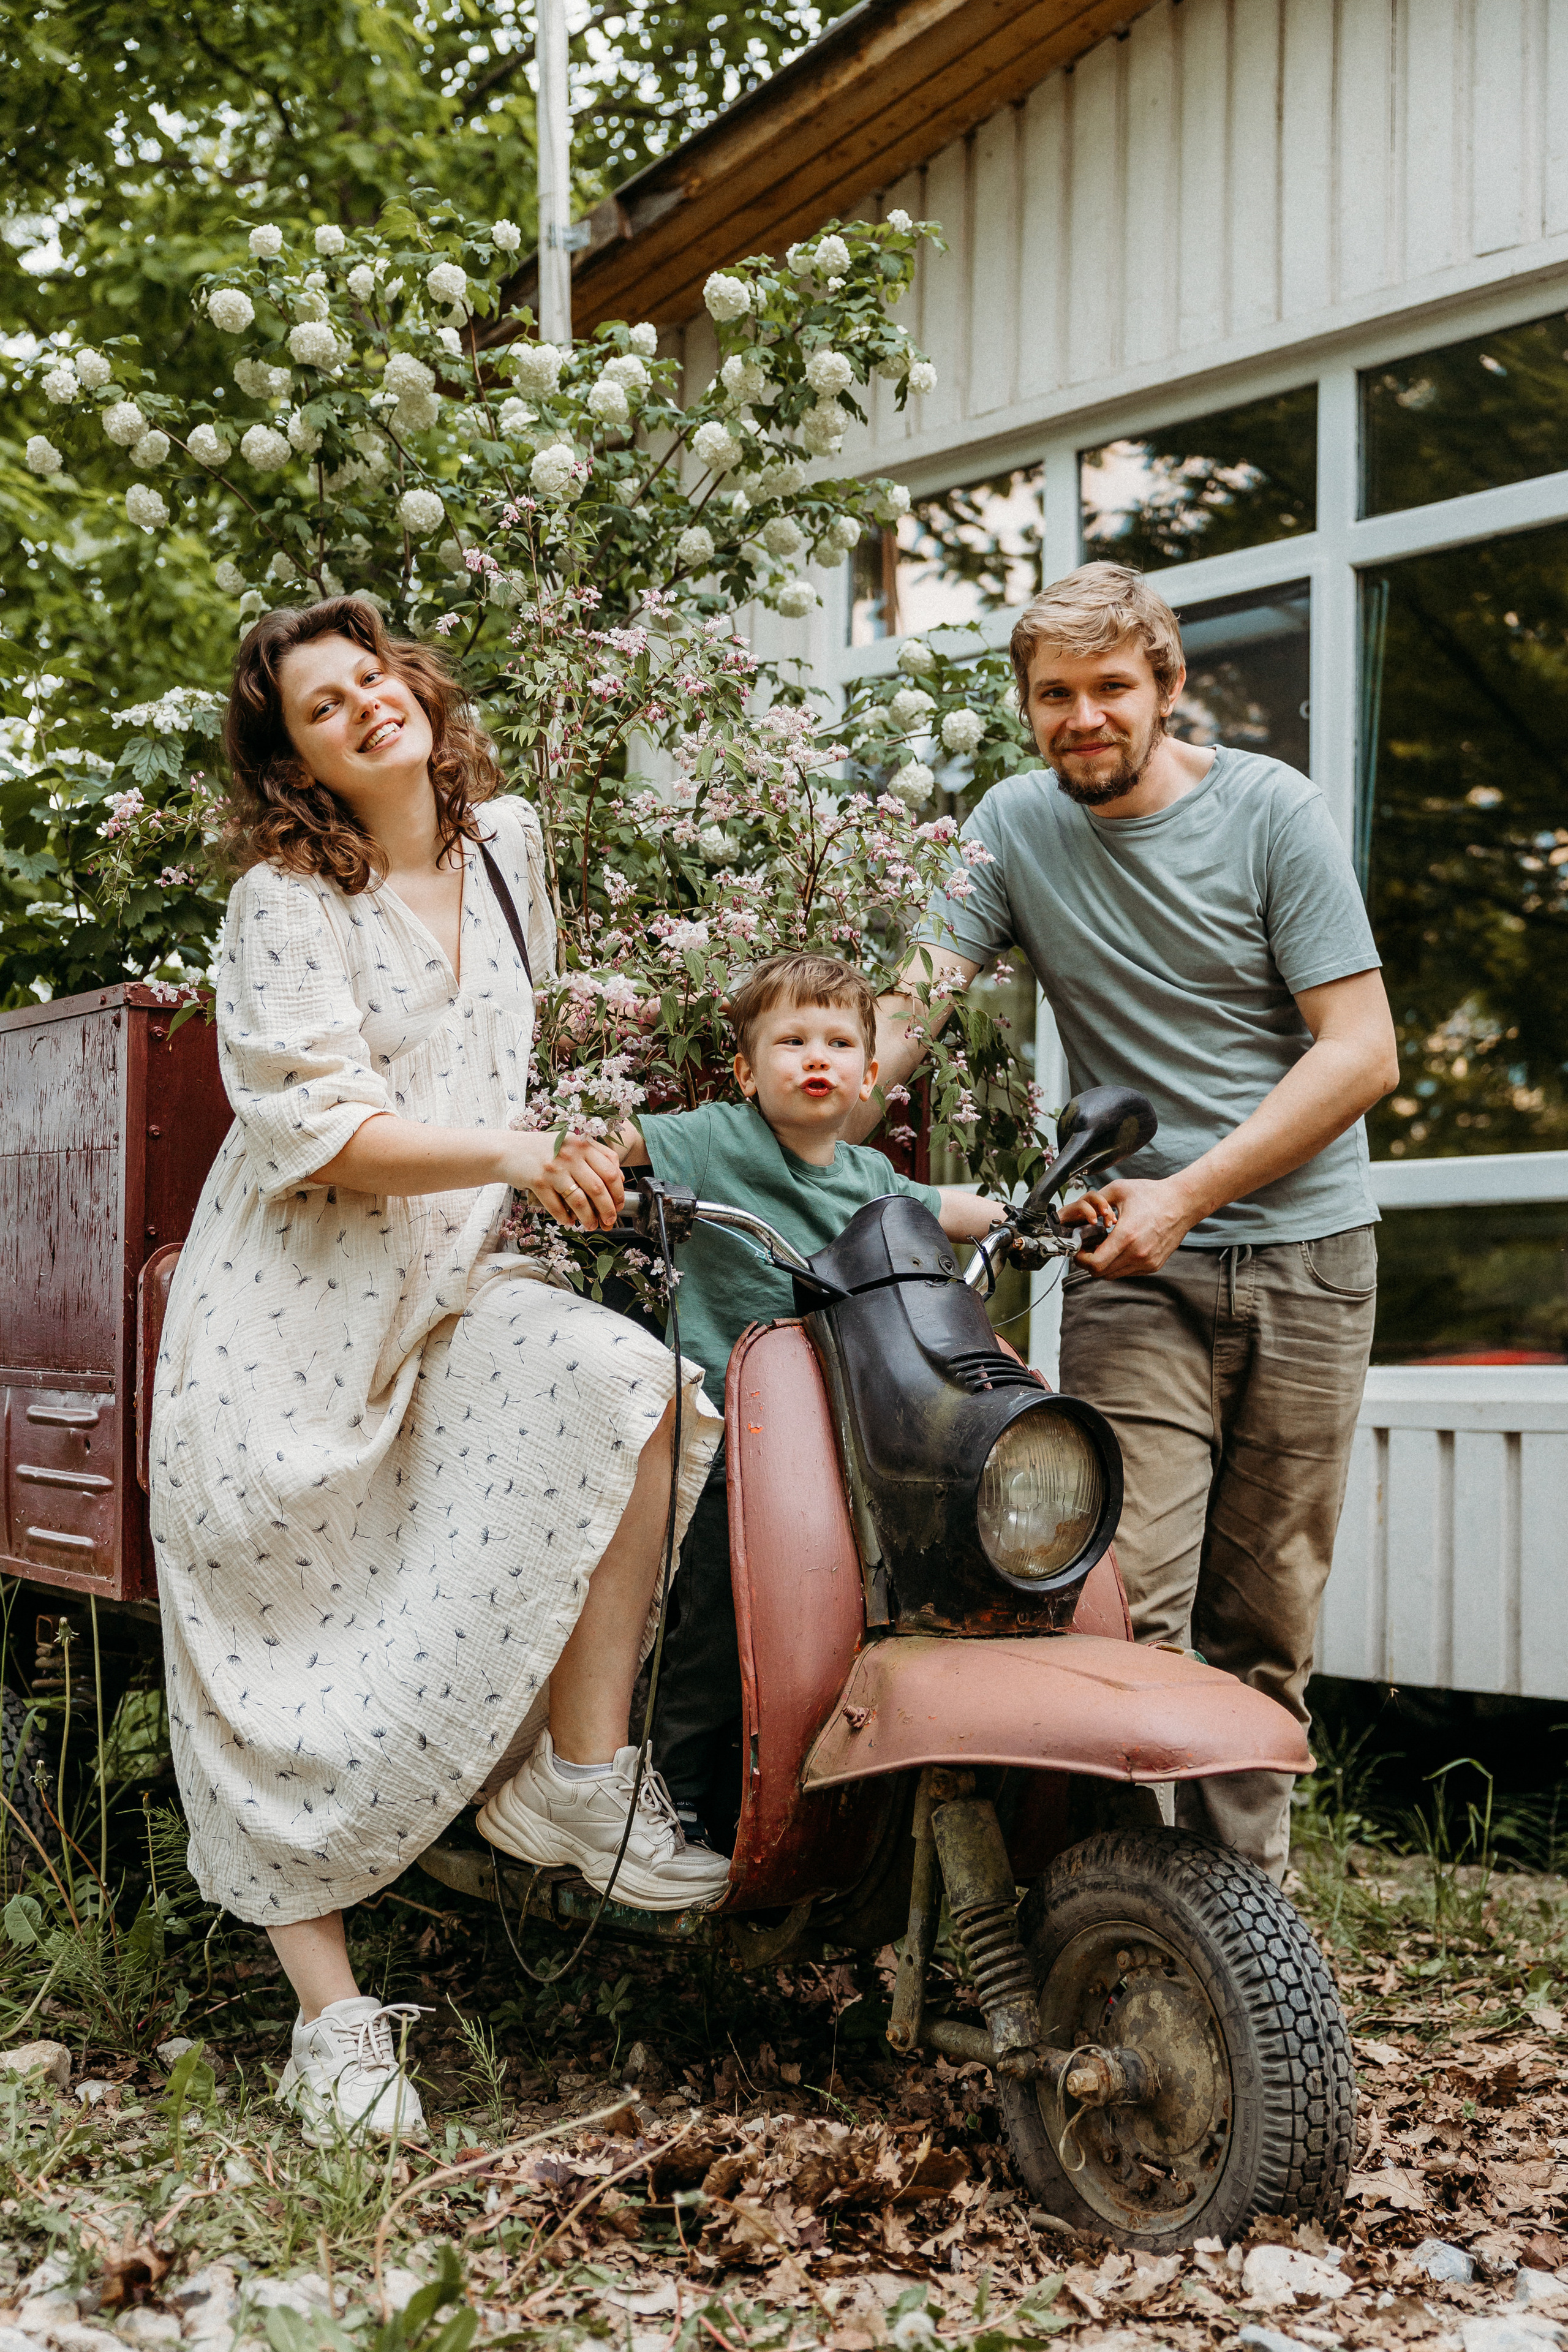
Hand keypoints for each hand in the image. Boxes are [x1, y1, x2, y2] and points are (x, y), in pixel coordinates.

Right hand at [518, 1133, 626, 1230]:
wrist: (508, 1150)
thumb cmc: (542, 1150)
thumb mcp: (570, 1144)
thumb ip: (594, 1155)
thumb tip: (618, 1179)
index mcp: (582, 1144)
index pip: (611, 1170)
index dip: (618, 1191)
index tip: (619, 1204)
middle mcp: (570, 1154)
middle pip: (599, 1188)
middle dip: (608, 1210)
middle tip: (610, 1221)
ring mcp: (554, 1168)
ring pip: (580, 1201)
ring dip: (589, 1218)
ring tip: (591, 1226)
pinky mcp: (538, 1182)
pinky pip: (557, 1207)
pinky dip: (566, 1218)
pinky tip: (569, 1222)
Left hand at [1073, 1176, 1201, 1277]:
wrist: (1182, 1203)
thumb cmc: (1153, 1195)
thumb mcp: (1119, 1190)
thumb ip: (1095, 1201)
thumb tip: (1080, 1212)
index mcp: (1127, 1236)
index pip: (1095, 1264)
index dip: (1081, 1259)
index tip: (1079, 1250)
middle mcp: (1138, 1254)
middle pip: (1101, 1273)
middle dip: (1090, 1262)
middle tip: (1088, 1247)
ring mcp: (1147, 1262)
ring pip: (1114, 1274)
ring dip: (1104, 1264)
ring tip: (1104, 1246)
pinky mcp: (1154, 1265)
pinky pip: (1128, 1272)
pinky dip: (1119, 1263)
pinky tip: (1120, 1247)